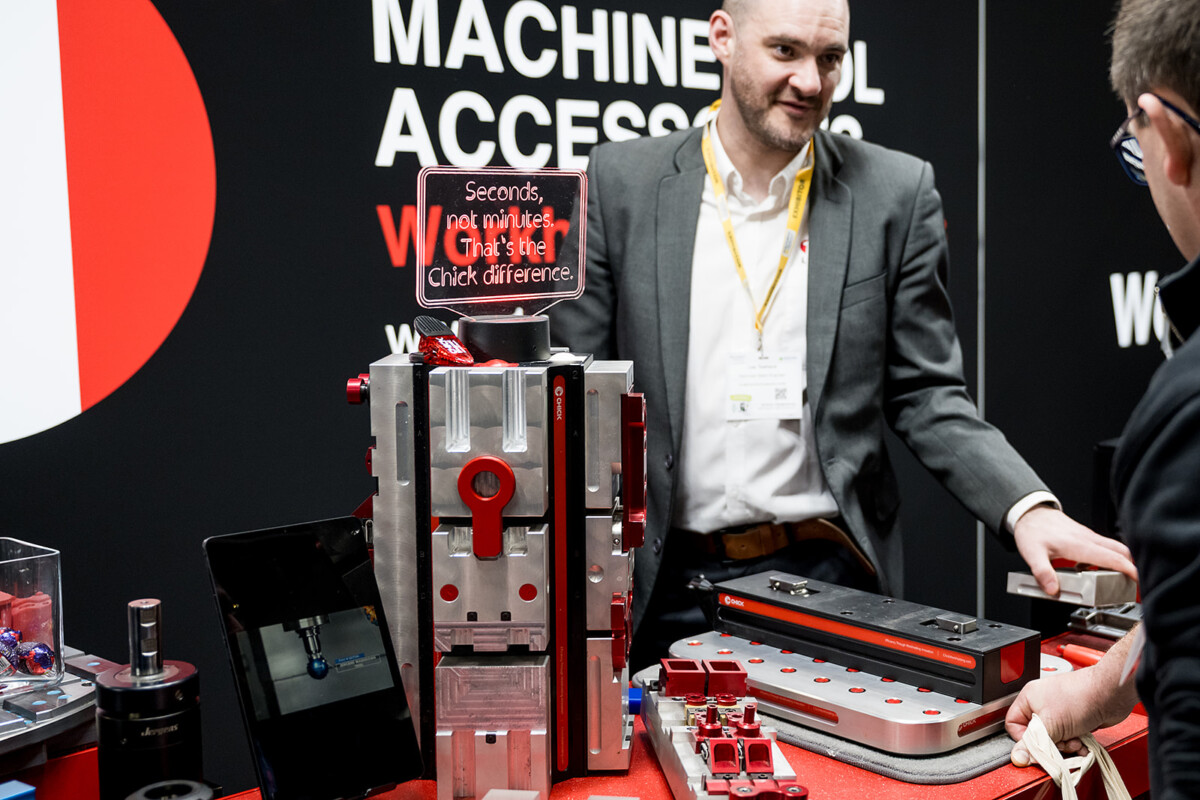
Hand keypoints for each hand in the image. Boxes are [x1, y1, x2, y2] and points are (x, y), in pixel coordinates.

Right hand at [1006, 632, 1140, 766]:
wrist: (1110, 693)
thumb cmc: (1080, 697)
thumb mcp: (1051, 724)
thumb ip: (1033, 742)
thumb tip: (1019, 756)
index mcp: (1029, 698)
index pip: (1014, 725)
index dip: (1023, 740)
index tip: (1037, 747)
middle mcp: (1042, 704)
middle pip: (1036, 735)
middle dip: (1051, 744)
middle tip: (1061, 743)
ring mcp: (1060, 712)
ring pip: (1054, 738)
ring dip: (1066, 745)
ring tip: (1075, 741)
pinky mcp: (1075, 719)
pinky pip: (1069, 737)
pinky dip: (1076, 743)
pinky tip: (1083, 742)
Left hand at [1012, 506, 1136, 595]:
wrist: (1030, 512)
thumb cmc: (1032, 530)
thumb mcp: (1032, 553)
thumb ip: (1042, 573)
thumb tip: (1053, 590)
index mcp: (1080, 545)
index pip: (1113, 558)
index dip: (1130, 570)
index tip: (1139, 581)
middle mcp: (1088, 539)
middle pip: (1121, 551)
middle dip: (1132, 566)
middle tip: (1134, 583)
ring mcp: (1088, 536)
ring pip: (1114, 548)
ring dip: (1121, 562)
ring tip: (1118, 580)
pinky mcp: (1085, 536)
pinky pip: (1104, 547)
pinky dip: (1109, 558)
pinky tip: (1096, 569)